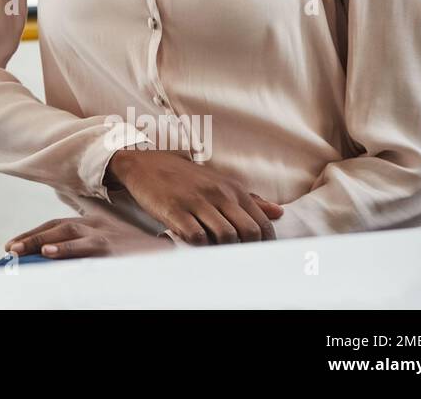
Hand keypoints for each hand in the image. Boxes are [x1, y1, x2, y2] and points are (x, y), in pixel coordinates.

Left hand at [5, 207, 173, 259]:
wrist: (170, 256)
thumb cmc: (142, 251)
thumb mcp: (117, 237)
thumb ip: (96, 231)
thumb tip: (73, 233)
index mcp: (96, 221)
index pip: (58, 223)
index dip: (36, 231)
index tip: (15, 242)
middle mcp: (96, 224)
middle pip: (56, 226)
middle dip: (31, 236)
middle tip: (10, 248)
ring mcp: (103, 235)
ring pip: (64, 233)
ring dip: (39, 240)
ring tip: (18, 249)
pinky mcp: (110, 248)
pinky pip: (83, 248)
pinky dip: (65, 249)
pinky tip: (49, 253)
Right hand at [107, 148, 283, 244]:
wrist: (142, 163)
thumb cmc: (182, 175)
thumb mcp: (218, 181)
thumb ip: (248, 198)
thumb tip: (278, 212)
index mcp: (232, 188)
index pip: (261, 223)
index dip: (263, 244)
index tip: (254, 254)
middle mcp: (218, 193)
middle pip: (249, 232)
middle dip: (246, 250)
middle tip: (235, 256)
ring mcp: (196, 201)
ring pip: (226, 236)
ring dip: (223, 249)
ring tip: (214, 251)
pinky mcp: (174, 210)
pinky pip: (197, 237)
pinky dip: (200, 246)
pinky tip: (194, 243)